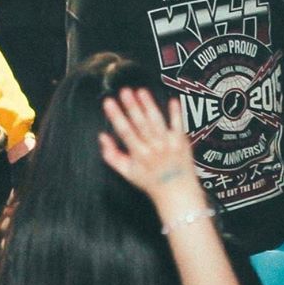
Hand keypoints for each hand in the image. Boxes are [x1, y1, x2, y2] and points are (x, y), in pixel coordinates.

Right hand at [99, 87, 203, 211]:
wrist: (177, 193)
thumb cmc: (150, 181)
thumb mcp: (126, 172)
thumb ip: (111, 155)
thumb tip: (102, 137)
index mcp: (139, 154)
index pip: (125, 131)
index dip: (116, 116)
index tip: (109, 102)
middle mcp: (154, 148)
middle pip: (141, 124)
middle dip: (132, 106)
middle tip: (125, 91)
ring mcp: (168, 144)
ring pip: (157, 121)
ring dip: (149, 105)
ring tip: (141, 92)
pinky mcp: (181, 142)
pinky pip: (179, 125)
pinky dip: (176, 113)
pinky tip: (173, 101)